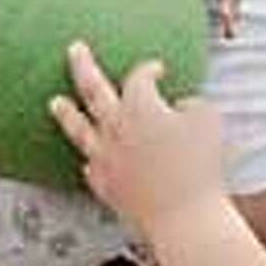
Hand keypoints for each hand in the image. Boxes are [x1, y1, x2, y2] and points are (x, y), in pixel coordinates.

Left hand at [50, 41, 229, 241]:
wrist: (183, 216)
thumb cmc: (201, 166)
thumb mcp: (209, 122)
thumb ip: (193, 107)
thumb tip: (179, 109)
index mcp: (140, 106)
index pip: (139, 77)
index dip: (149, 69)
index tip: (158, 69)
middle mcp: (114, 127)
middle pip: (93, 88)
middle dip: (83, 64)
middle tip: (74, 49)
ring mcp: (104, 157)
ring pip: (78, 128)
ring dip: (66, 112)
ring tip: (55, 102)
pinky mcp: (103, 185)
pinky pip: (91, 166)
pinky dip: (92, 159)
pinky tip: (91, 159)